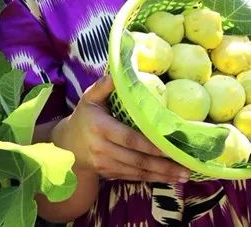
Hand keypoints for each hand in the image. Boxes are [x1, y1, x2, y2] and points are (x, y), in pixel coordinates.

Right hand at [51, 75, 190, 183]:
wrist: (65, 146)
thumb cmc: (83, 117)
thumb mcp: (89, 99)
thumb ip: (103, 86)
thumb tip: (119, 72)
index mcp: (101, 128)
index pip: (129, 138)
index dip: (150, 145)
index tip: (170, 147)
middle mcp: (103, 149)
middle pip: (137, 159)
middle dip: (163, 165)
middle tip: (186, 167)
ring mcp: (106, 164)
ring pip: (137, 172)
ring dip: (162, 175)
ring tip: (184, 176)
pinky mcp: (109, 173)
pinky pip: (133, 177)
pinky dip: (152, 179)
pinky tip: (169, 179)